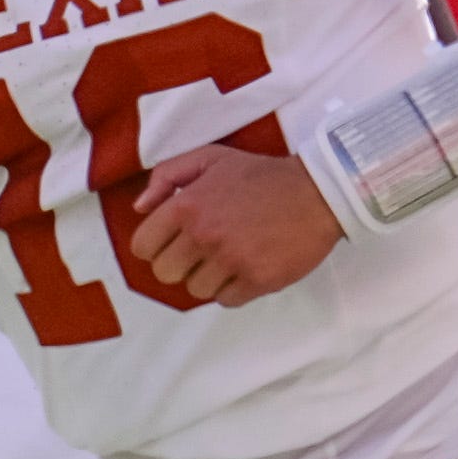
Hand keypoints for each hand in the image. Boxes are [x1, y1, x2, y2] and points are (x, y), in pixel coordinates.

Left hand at [124, 143, 340, 306]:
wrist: (317, 192)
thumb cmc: (261, 175)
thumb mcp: (210, 158)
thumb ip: (167, 175)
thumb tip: (140, 207)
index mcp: (187, 205)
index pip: (143, 246)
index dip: (154, 246)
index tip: (172, 242)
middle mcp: (204, 235)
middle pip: (165, 274)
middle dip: (180, 264)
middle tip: (201, 251)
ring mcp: (231, 260)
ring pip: (196, 290)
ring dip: (209, 277)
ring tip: (229, 257)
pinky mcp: (257, 280)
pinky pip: (226, 300)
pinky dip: (233, 289)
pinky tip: (246, 267)